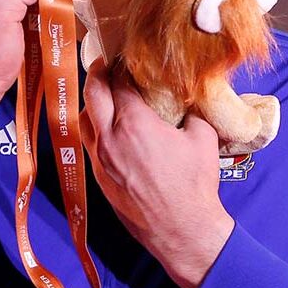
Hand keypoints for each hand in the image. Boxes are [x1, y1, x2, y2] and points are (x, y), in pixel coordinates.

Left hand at [80, 60, 234, 287]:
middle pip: (92, 93)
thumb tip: (188, 99)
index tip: (126, 58)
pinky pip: (89, 143)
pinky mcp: (99, 177)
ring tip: (105, 96)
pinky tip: (109, 128)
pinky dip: (95, 128)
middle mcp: (109, 137)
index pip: (118, 81)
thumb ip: (191, 112)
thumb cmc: (194, 184)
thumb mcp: (202, 138)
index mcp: (134, 123)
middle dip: (97, 73)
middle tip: (106, 64)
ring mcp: (100, 159)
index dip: (121, 65)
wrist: (181, 229)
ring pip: (84, 119)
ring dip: (93, 102)